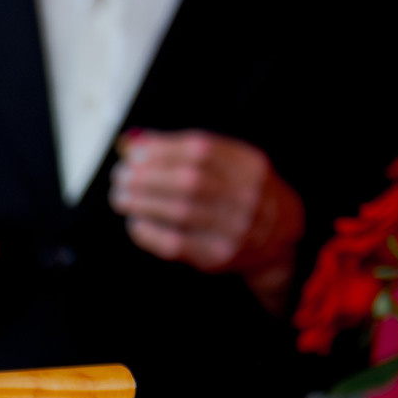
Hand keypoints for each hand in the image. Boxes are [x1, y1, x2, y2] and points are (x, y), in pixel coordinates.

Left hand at [110, 129, 305, 310]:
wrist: (277, 237)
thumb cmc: (237, 193)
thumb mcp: (227, 164)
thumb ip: (184, 152)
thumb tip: (134, 143)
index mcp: (249, 166)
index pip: (202, 150)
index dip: (163, 150)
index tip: (135, 153)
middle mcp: (246, 195)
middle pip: (189, 181)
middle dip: (147, 177)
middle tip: (120, 176)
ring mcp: (233, 228)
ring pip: (180, 212)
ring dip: (141, 202)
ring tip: (120, 196)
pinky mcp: (216, 255)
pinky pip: (175, 244)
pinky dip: (149, 232)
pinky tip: (136, 223)